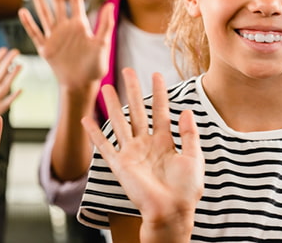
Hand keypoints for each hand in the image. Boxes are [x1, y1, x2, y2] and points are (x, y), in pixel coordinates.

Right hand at [18, 0, 113, 91]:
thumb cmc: (95, 66)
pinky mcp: (45, 48)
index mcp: (80, 24)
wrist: (81, 84)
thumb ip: (105, 25)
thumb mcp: (102, 45)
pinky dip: (29, 23)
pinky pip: (35, 33)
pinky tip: (22, 11)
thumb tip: (110, 5)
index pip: (76, 0)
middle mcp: (65, 27)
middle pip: (58, 1)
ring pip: (44, 12)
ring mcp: (54, 36)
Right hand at [81, 69, 202, 240]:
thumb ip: (190, 134)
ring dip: (112, 104)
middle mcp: (146, 143)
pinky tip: (86, 119)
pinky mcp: (120, 164)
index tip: (156, 73)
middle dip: (132, 90)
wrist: (171, 211)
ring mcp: (132, 152)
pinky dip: (95, 133)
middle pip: (137, 110)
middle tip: (127, 70)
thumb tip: (186, 110)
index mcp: (165, 141)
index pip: (160, 110)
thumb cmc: (186, 190)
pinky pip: (105, 145)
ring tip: (106, 87)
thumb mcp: (194, 159)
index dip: (158, 92)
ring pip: (119, 122)